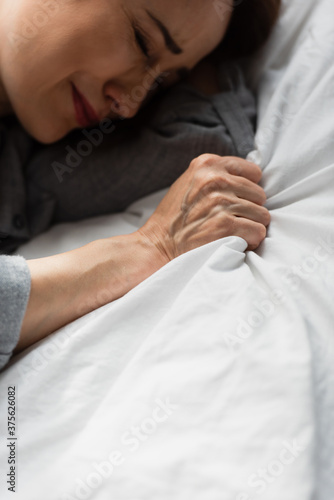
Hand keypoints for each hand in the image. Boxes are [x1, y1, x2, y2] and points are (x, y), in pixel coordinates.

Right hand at [138, 154, 269, 260]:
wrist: (157, 245)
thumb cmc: (174, 218)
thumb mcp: (189, 183)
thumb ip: (215, 176)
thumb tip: (251, 180)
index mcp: (207, 164)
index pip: (253, 172)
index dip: (247, 191)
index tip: (235, 203)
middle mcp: (215, 178)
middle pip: (259, 195)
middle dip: (249, 210)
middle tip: (231, 221)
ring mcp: (221, 201)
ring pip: (262, 215)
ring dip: (250, 227)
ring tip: (230, 233)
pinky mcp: (226, 224)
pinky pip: (258, 232)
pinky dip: (250, 241)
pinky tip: (234, 242)